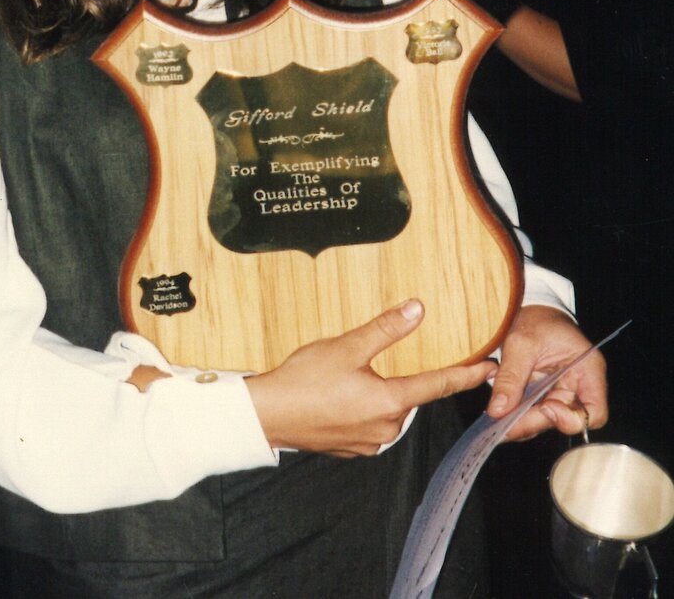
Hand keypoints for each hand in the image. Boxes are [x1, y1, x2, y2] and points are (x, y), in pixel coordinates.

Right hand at [246, 299, 492, 457]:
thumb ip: (385, 329)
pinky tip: (343, 394)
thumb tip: (417, 310)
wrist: (269, 415)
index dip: (465, 375)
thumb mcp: (347, 346)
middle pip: (409, 397)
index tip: (489, 369)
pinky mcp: (352, 447)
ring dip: (382, 393)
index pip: (437, 385)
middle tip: (379, 360)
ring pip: (389, 411)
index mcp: (390, 402)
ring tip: (353, 375)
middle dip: (404, 378)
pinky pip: (371, 424)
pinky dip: (365, 408)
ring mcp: (369, 442)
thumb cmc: (304, 381)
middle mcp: (386, 428)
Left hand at [487, 305, 607, 441]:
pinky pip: (533, 410)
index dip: (572, 420)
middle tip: (505, 425)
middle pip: (564, 420)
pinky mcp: (543, 393)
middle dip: (535, 422)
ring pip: (545, 419)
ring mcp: (560, 392)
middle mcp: (578, 387)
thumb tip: (498, 410)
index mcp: (588, 371)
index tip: (546, 408)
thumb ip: (511, 376)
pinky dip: (516, 414)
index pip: (594, 413)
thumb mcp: (522, 342)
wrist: (530, 307)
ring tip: (496, 422)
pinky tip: (499, 414)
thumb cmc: (536, 318)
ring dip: (522, 423)